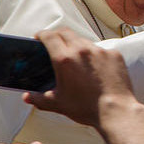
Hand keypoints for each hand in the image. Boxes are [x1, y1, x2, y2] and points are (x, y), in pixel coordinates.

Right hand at [22, 28, 137, 128]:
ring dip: (76, 45)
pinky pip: (101, 50)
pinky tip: (94, 68)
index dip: (41, 35)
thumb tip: (27, 97)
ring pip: (83, 40)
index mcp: (65, 59)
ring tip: (75, 59)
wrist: (116, 111)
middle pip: (65, 32)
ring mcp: (100, 51)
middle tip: (53, 43)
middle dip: (56, 35)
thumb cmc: (88, 108)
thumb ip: (39, 98)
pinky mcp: (114, 55)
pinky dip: (94, 55)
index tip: (39, 38)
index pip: (49, 36)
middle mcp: (82, 50)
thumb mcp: (58, 104)